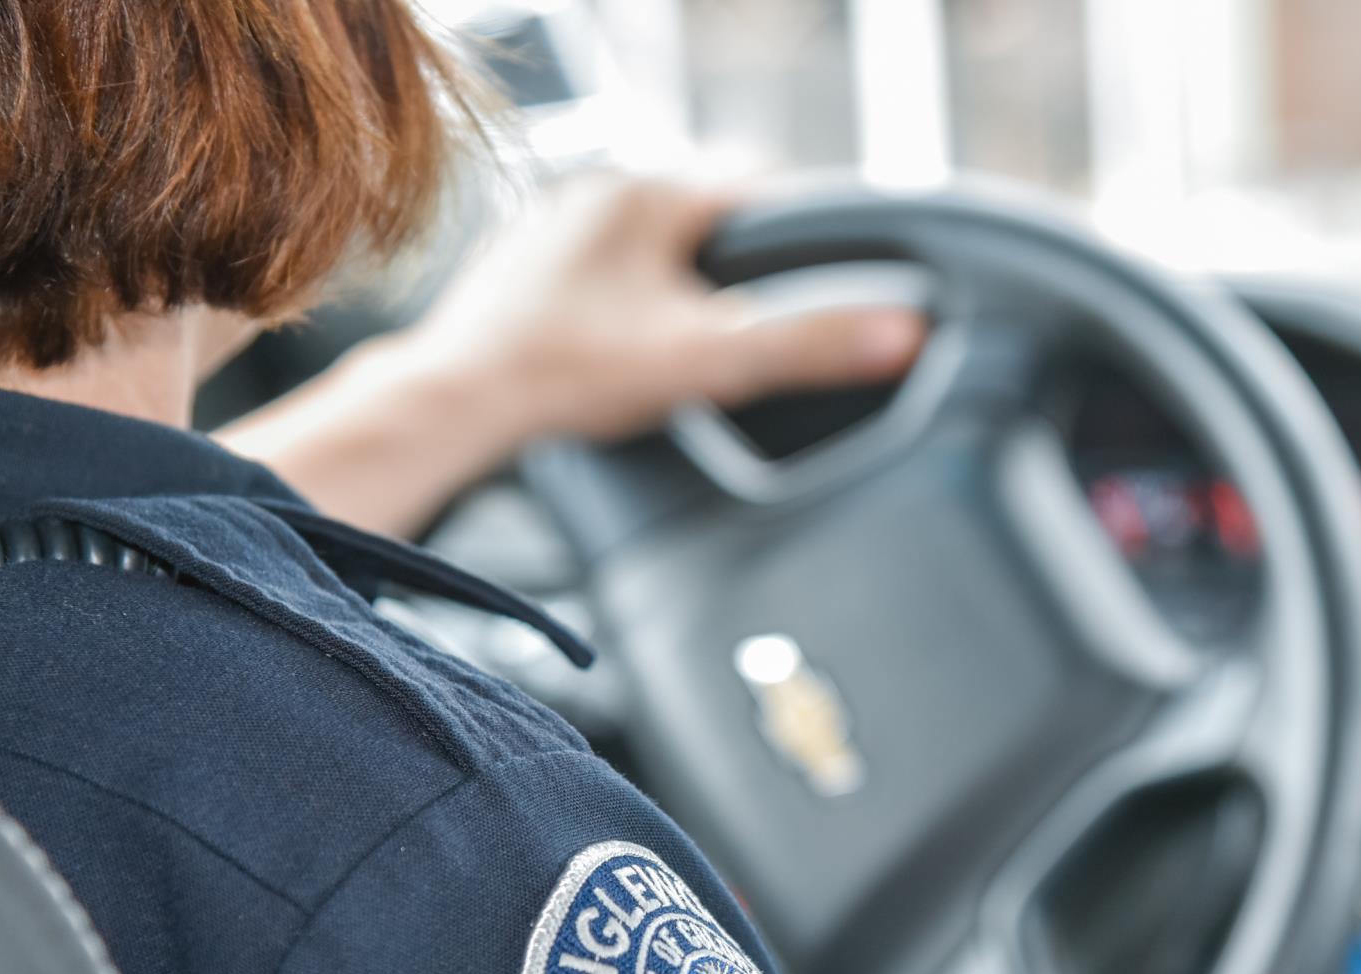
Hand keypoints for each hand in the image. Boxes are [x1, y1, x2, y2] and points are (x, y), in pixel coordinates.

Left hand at [221, 175, 925, 537]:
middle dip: (741, 262)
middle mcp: (600, 194)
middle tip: (761, 321)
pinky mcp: (524, 271)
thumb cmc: (568, 374)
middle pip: (705, 213)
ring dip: (683, 280)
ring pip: (650, 241)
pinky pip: (601, 270)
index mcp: (651, 194)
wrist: (460, 403)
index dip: (804, 230)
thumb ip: (809, 344)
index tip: (826, 269)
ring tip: (699, 339)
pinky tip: (630, 348)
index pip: (760, 184)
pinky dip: (629, 301)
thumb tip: (900, 333)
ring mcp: (556, 229)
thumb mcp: (711, 360)